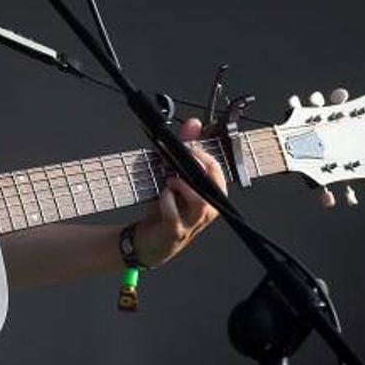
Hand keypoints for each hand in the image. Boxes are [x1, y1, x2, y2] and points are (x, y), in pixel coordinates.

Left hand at [128, 118, 226, 267]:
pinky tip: (161, 196)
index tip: (186, 146)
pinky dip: (166, 202)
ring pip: (200, 202)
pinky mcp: (175, 232)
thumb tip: (194, 123)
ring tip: (170, 180)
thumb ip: (183, 149)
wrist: (148, 241)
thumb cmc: (165, 209)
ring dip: (182, 186)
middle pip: (213, 184)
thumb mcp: (173, 176)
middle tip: (178, 161)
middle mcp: (207, 210)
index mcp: (210, 195)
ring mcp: (193, 223)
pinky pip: (173, 216)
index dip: (201, 154)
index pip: (216, 169)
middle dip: (196, 167)